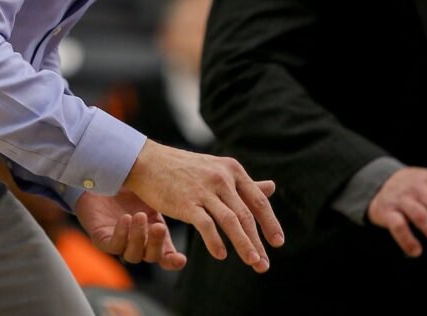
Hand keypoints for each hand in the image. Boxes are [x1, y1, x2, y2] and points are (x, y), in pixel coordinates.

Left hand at [76, 188, 185, 270]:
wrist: (101, 176)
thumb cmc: (130, 182)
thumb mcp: (153, 189)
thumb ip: (168, 197)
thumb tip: (188, 197)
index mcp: (154, 233)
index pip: (167, 255)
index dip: (174, 261)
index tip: (182, 259)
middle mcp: (139, 241)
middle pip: (152, 257)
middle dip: (156, 244)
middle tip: (159, 227)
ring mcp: (121, 242)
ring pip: (133, 255)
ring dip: (138, 238)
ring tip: (139, 216)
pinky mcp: (103, 240)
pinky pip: (113, 246)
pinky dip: (121, 234)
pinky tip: (125, 219)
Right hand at [123, 140, 282, 272]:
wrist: (148, 161)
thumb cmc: (184, 169)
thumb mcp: (217, 169)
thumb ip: (244, 183)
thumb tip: (272, 187)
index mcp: (232, 170)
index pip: (258, 200)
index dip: (270, 222)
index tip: (278, 242)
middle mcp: (222, 178)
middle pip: (246, 214)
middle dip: (258, 241)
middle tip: (264, 264)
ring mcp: (204, 189)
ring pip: (231, 221)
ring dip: (244, 244)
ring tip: (253, 262)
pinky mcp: (186, 201)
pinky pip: (206, 225)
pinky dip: (215, 241)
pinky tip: (221, 255)